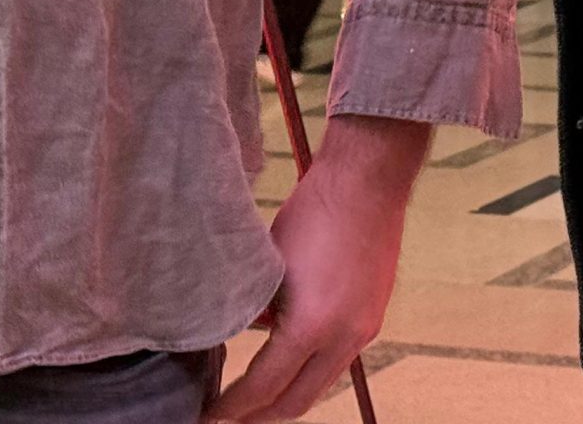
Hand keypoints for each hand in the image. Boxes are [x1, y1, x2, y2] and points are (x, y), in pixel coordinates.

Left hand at [206, 115, 429, 422]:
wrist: (367, 182)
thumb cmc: (314, 211)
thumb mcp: (270, 262)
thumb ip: (257, 305)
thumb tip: (243, 331)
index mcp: (311, 327)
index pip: (263, 387)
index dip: (233, 409)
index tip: (210, 417)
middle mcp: (343, 339)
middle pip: (296, 402)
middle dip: (260, 417)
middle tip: (230, 418)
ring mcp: (363, 331)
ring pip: (320, 385)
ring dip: (287, 394)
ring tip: (256, 396)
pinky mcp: (372, 317)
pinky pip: (337, 361)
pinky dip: (310, 370)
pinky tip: (290, 359)